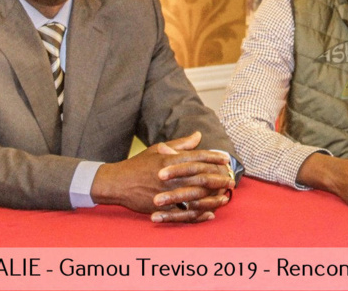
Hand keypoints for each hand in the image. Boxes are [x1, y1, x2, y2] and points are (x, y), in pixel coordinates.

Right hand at [91, 131, 233, 222]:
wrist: (117, 183)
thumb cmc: (138, 164)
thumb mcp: (157, 149)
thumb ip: (180, 144)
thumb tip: (198, 135)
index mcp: (170, 159)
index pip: (197, 157)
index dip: (214, 157)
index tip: (226, 159)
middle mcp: (170, 175)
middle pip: (200, 176)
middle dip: (218, 178)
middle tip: (231, 179)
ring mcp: (166, 192)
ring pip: (195, 195)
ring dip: (212, 197)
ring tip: (225, 197)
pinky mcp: (162, 206)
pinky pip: (184, 212)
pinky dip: (198, 214)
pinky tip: (210, 214)